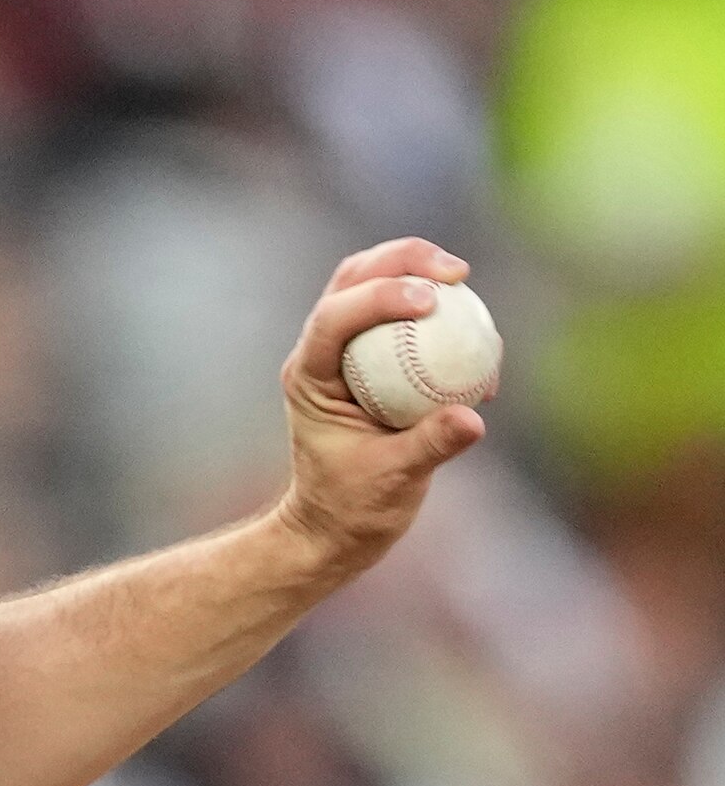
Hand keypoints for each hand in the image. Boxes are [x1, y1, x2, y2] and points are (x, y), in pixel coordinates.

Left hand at [272, 238, 487, 572]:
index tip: (431, 299)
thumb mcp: (393, 480)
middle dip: (400, 260)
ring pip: (373, 288)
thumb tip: (472, 418)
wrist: (337, 525)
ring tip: (461, 277)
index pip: (333, 318)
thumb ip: (430, 446)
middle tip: (454, 270)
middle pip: (351, 281)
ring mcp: (344, 355)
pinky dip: (437, 312)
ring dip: (415, 270)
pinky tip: (476, 327)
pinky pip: (403, 320)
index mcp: (309, 378)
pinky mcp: (371, 361)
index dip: (379, 296)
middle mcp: (320, 356)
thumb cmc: (353, 506)